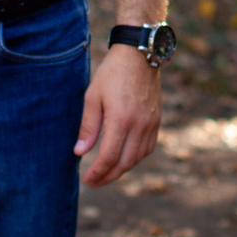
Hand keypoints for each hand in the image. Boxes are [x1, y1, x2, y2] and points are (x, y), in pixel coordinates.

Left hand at [75, 44, 161, 186]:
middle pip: (124, 163)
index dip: (97, 172)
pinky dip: (135, 158)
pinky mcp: (156, 121)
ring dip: (121, 170)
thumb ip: (88, 126)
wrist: (139, 55)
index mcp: (120, 120)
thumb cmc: (112, 73)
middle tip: (94, 181)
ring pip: (137, 159)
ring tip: (106, 173)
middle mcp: (139, 126)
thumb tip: (79, 152)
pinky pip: (148, 148)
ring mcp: (151, 124)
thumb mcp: (93, 96)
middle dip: (108, 177)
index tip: (86, 179)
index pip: (109, 157)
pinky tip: (124, 159)